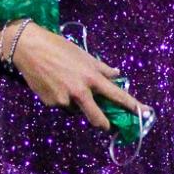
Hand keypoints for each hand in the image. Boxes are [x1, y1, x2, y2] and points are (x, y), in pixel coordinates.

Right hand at [9, 22, 147, 131]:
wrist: (29, 49)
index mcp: (91, 77)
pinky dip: (62, 100)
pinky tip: (54, 85)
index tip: (144, 113)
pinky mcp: (51, 103)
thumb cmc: (59, 48)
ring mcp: (64, 100)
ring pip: (77, 110)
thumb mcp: (84, 55)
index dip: (132, 105)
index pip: (117, 95)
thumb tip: (117, 74)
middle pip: (97, 119)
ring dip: (77, 105)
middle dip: (104, 125)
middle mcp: (80, 92)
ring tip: (66, 85)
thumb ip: (102, 68)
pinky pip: (62, 106)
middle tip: (107, 125)